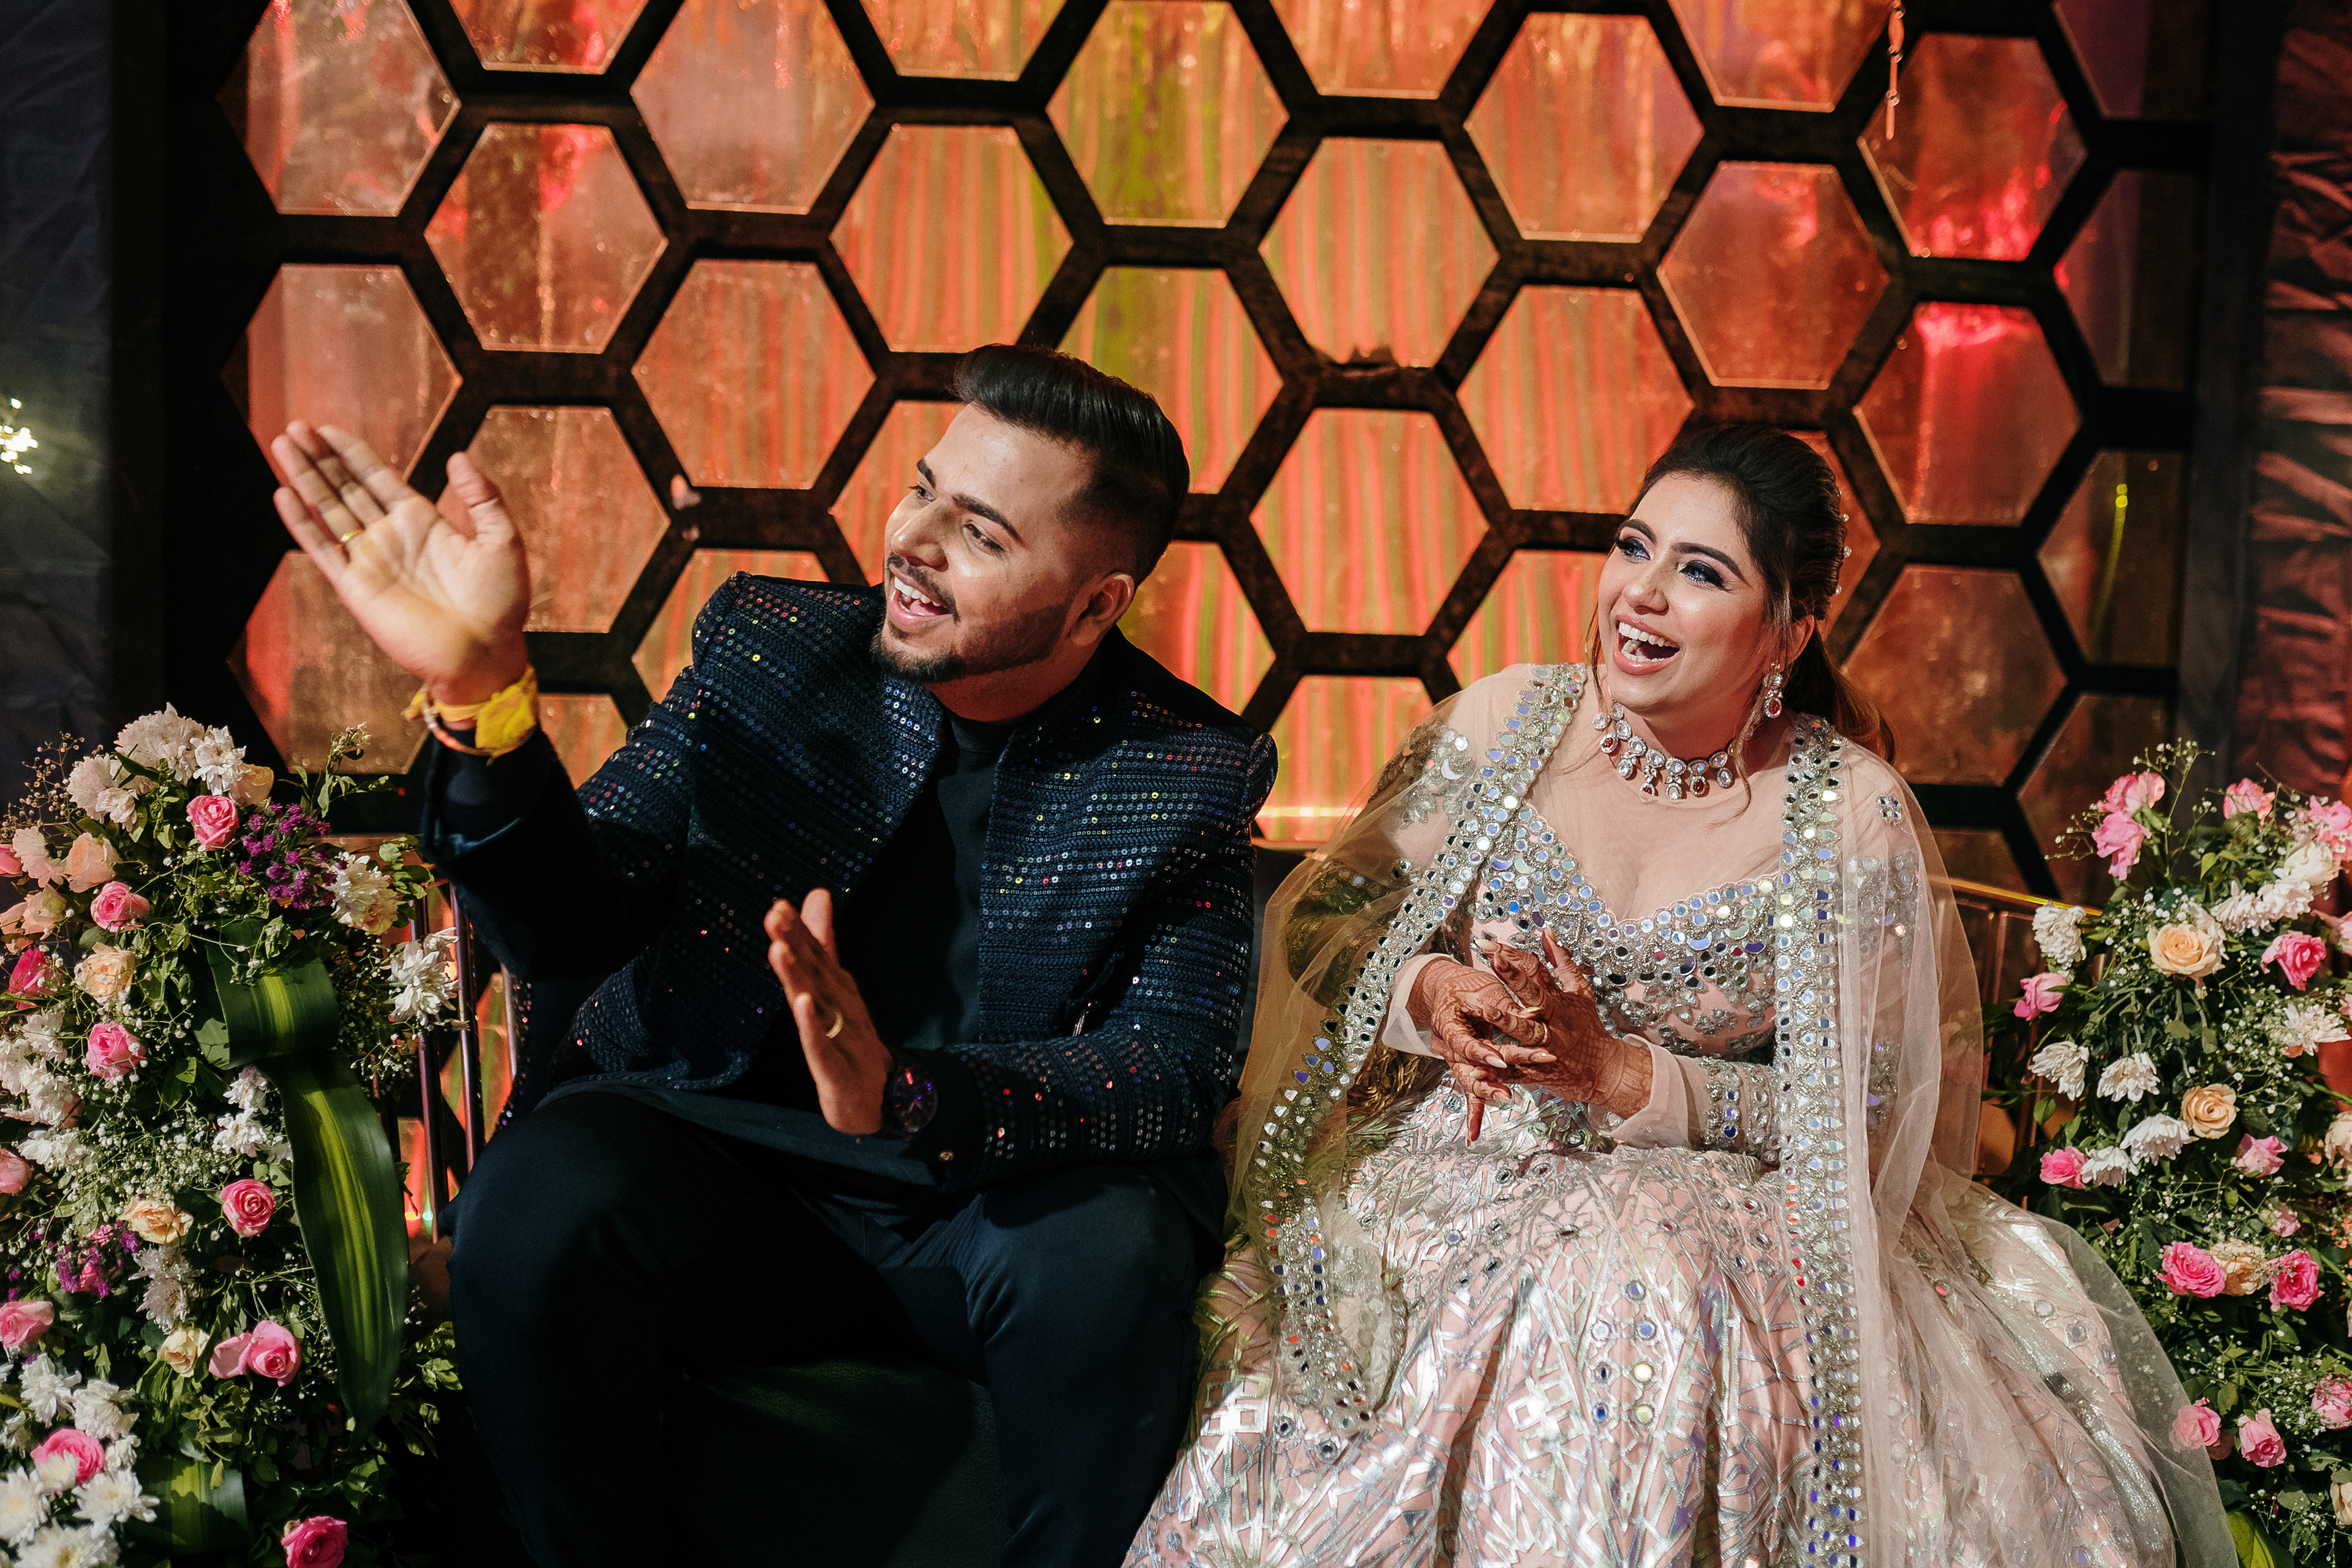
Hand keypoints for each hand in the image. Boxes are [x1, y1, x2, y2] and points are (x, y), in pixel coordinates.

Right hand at [270, 421, 529, 705]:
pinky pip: (322, 549)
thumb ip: (483, 497)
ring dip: (304, 478)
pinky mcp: (356, 587)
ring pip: (328, 510)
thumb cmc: (500, 603)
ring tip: (283, 444)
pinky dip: (302, 523)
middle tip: (296, 426)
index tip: (329, 429)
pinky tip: (284, 495)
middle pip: (346, 487)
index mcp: (422, 522)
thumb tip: (458, 457)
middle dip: (321, 458)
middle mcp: (391, 537)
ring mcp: (370, 561)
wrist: (485, 653)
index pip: (379, 478)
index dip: (354, 453)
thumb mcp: (502, 540)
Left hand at [765, 890, 888, 1134]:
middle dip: (795, 943)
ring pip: (817, 1005)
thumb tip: (818, 894)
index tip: (778, 906)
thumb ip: (823, 943)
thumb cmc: (850, 1038)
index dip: (797, 931)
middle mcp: (841, 1008)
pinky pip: (822, 1047)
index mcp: (836, 990)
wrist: (878, 1097)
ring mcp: (841, 1038)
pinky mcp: (836, 1070)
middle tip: (776, 916)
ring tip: (781, 949)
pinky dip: (812, 1026)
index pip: (816, 956)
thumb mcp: (834, 989)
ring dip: (799, 976)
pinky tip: (802, 1005)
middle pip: (815, 973)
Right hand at [1407, 955, 1559, 1114]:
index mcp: (1447, 1025)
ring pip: (1471, 1080)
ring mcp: (1453, 1060)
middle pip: (1471, 1066)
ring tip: (1505, 1099)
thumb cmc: (1465, 985)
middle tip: (1515, 1086)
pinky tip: (1474, 1136)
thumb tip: (1537, 1012)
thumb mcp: (1485, 989)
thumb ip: (1508, 1006)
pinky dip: (1473, 1114)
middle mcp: (1447, 1047)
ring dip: (1488, 1093)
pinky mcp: (1464, 1067)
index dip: (1481, 1053)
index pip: (1464, 1043)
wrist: (1444, 989)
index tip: (1500, 1060)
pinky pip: (1469, 1092)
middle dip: (1494, 1077)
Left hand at [1486, 932, 1651, 1118]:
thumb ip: (1562, 963)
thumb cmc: (1588, 1028)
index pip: (1536, 972)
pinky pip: (1516, 1070)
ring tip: (1487, 1010)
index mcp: (1560, 1000)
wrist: (1605, 1070)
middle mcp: (1554, 1021)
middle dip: (1512, 977)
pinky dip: (1497, 1070)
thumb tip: (1546, 932)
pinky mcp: (1539, 1071)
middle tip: (1493, 960)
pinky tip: (1477, 1068)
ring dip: (1507, 1021)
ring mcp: (1547, 1046)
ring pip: (1526, 1032)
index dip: (1514, 957)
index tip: (1490, 944)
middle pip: (1532, 995)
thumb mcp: (1580, 993)